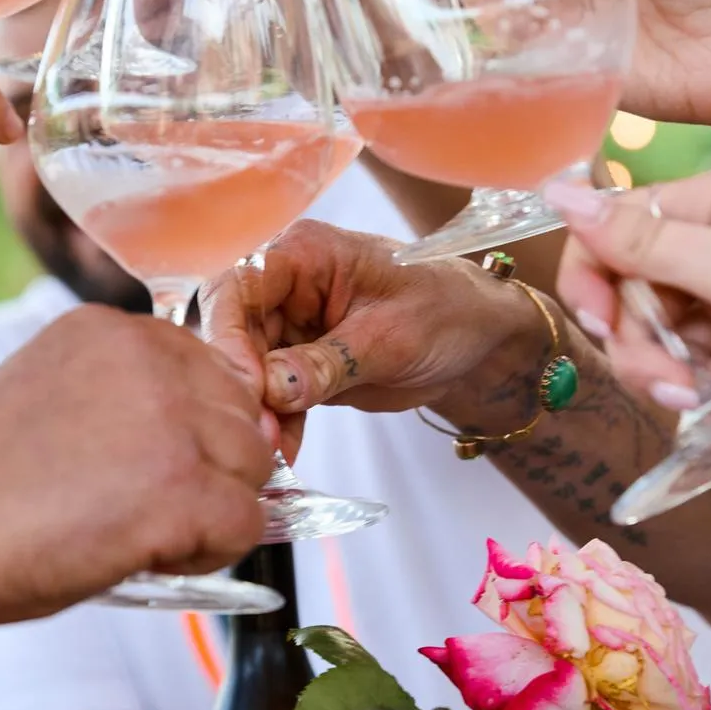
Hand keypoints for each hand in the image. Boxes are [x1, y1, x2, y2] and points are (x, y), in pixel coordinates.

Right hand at [0, 305, 270, 622]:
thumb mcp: (48, 391)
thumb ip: (119, 395)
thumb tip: (188, 434)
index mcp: (114, 330)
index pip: (209, 369)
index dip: (197, 425)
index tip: (159, 464)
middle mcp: (151, 358)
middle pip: (241, 414)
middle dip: (214, 465)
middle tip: (155, 506)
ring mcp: (171, 419)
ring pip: (254, 467)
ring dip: (217, 508)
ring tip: (149, 534)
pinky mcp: (182, 485)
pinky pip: (247, 522)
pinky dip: (213, 550)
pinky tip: (155, 556)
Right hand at [201, 220, 549, 454]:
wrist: (480, 339)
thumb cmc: (446, 310)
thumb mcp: (390, 336)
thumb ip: (329, 362)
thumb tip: (272, 388)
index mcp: (304, 254)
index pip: (240, 288)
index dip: (229, 336)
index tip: (245, 387)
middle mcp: (287, 287)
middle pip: (235, 334)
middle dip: (243, 386)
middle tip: (256, 435)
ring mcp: (292, 327)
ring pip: (251, 372)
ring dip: (258, 414)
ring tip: (270, 456)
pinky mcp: (302, 364)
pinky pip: (276, 395)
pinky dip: (279, 425)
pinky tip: (283, 456)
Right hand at [549, 169, 710, 411]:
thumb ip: (639, 240)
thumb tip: (558, 193)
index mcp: (703, 204)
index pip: (607, 235)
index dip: (592, 287)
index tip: (603, 331)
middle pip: (631, 296)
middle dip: (648, 350)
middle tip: (680, 390)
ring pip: (666, 337)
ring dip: (696, 372)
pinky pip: (708, 360)